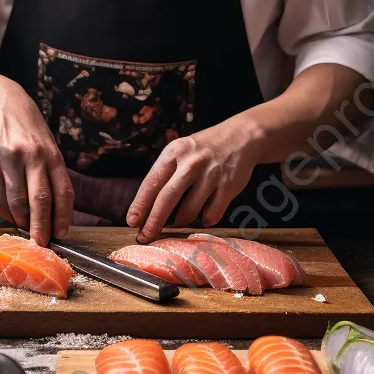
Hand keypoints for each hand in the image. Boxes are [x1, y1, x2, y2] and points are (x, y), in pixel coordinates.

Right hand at [0, 79, 73, 245]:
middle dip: (38, 228)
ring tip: (18, 221)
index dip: (61, 218)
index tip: (59, 235)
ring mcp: (0, 158)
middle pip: (34, 202)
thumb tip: (54, 216)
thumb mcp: (47, 145)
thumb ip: (51, 175)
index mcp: (48, 152)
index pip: (60, 192)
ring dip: (13, 219)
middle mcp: (25, 154)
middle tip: (38, 242)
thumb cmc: (26, 130)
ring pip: (7, 203)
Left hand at [126, 116, 263, 243]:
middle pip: (167, 198)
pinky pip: (212, 214)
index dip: (140, 204)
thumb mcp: (180, 151)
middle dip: (154, 221)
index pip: (152, 182)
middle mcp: (192, 163)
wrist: (241, 137)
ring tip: (178, 222)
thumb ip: (165, 174)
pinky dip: (205, 220)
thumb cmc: (203, 149)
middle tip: (145, 236)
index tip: (132, 221)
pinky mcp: (228, 186)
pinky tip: (203, 216)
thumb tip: (146, 208)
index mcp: (174, 152)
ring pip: (189, 210)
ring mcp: (211, 175)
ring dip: (180, 222)